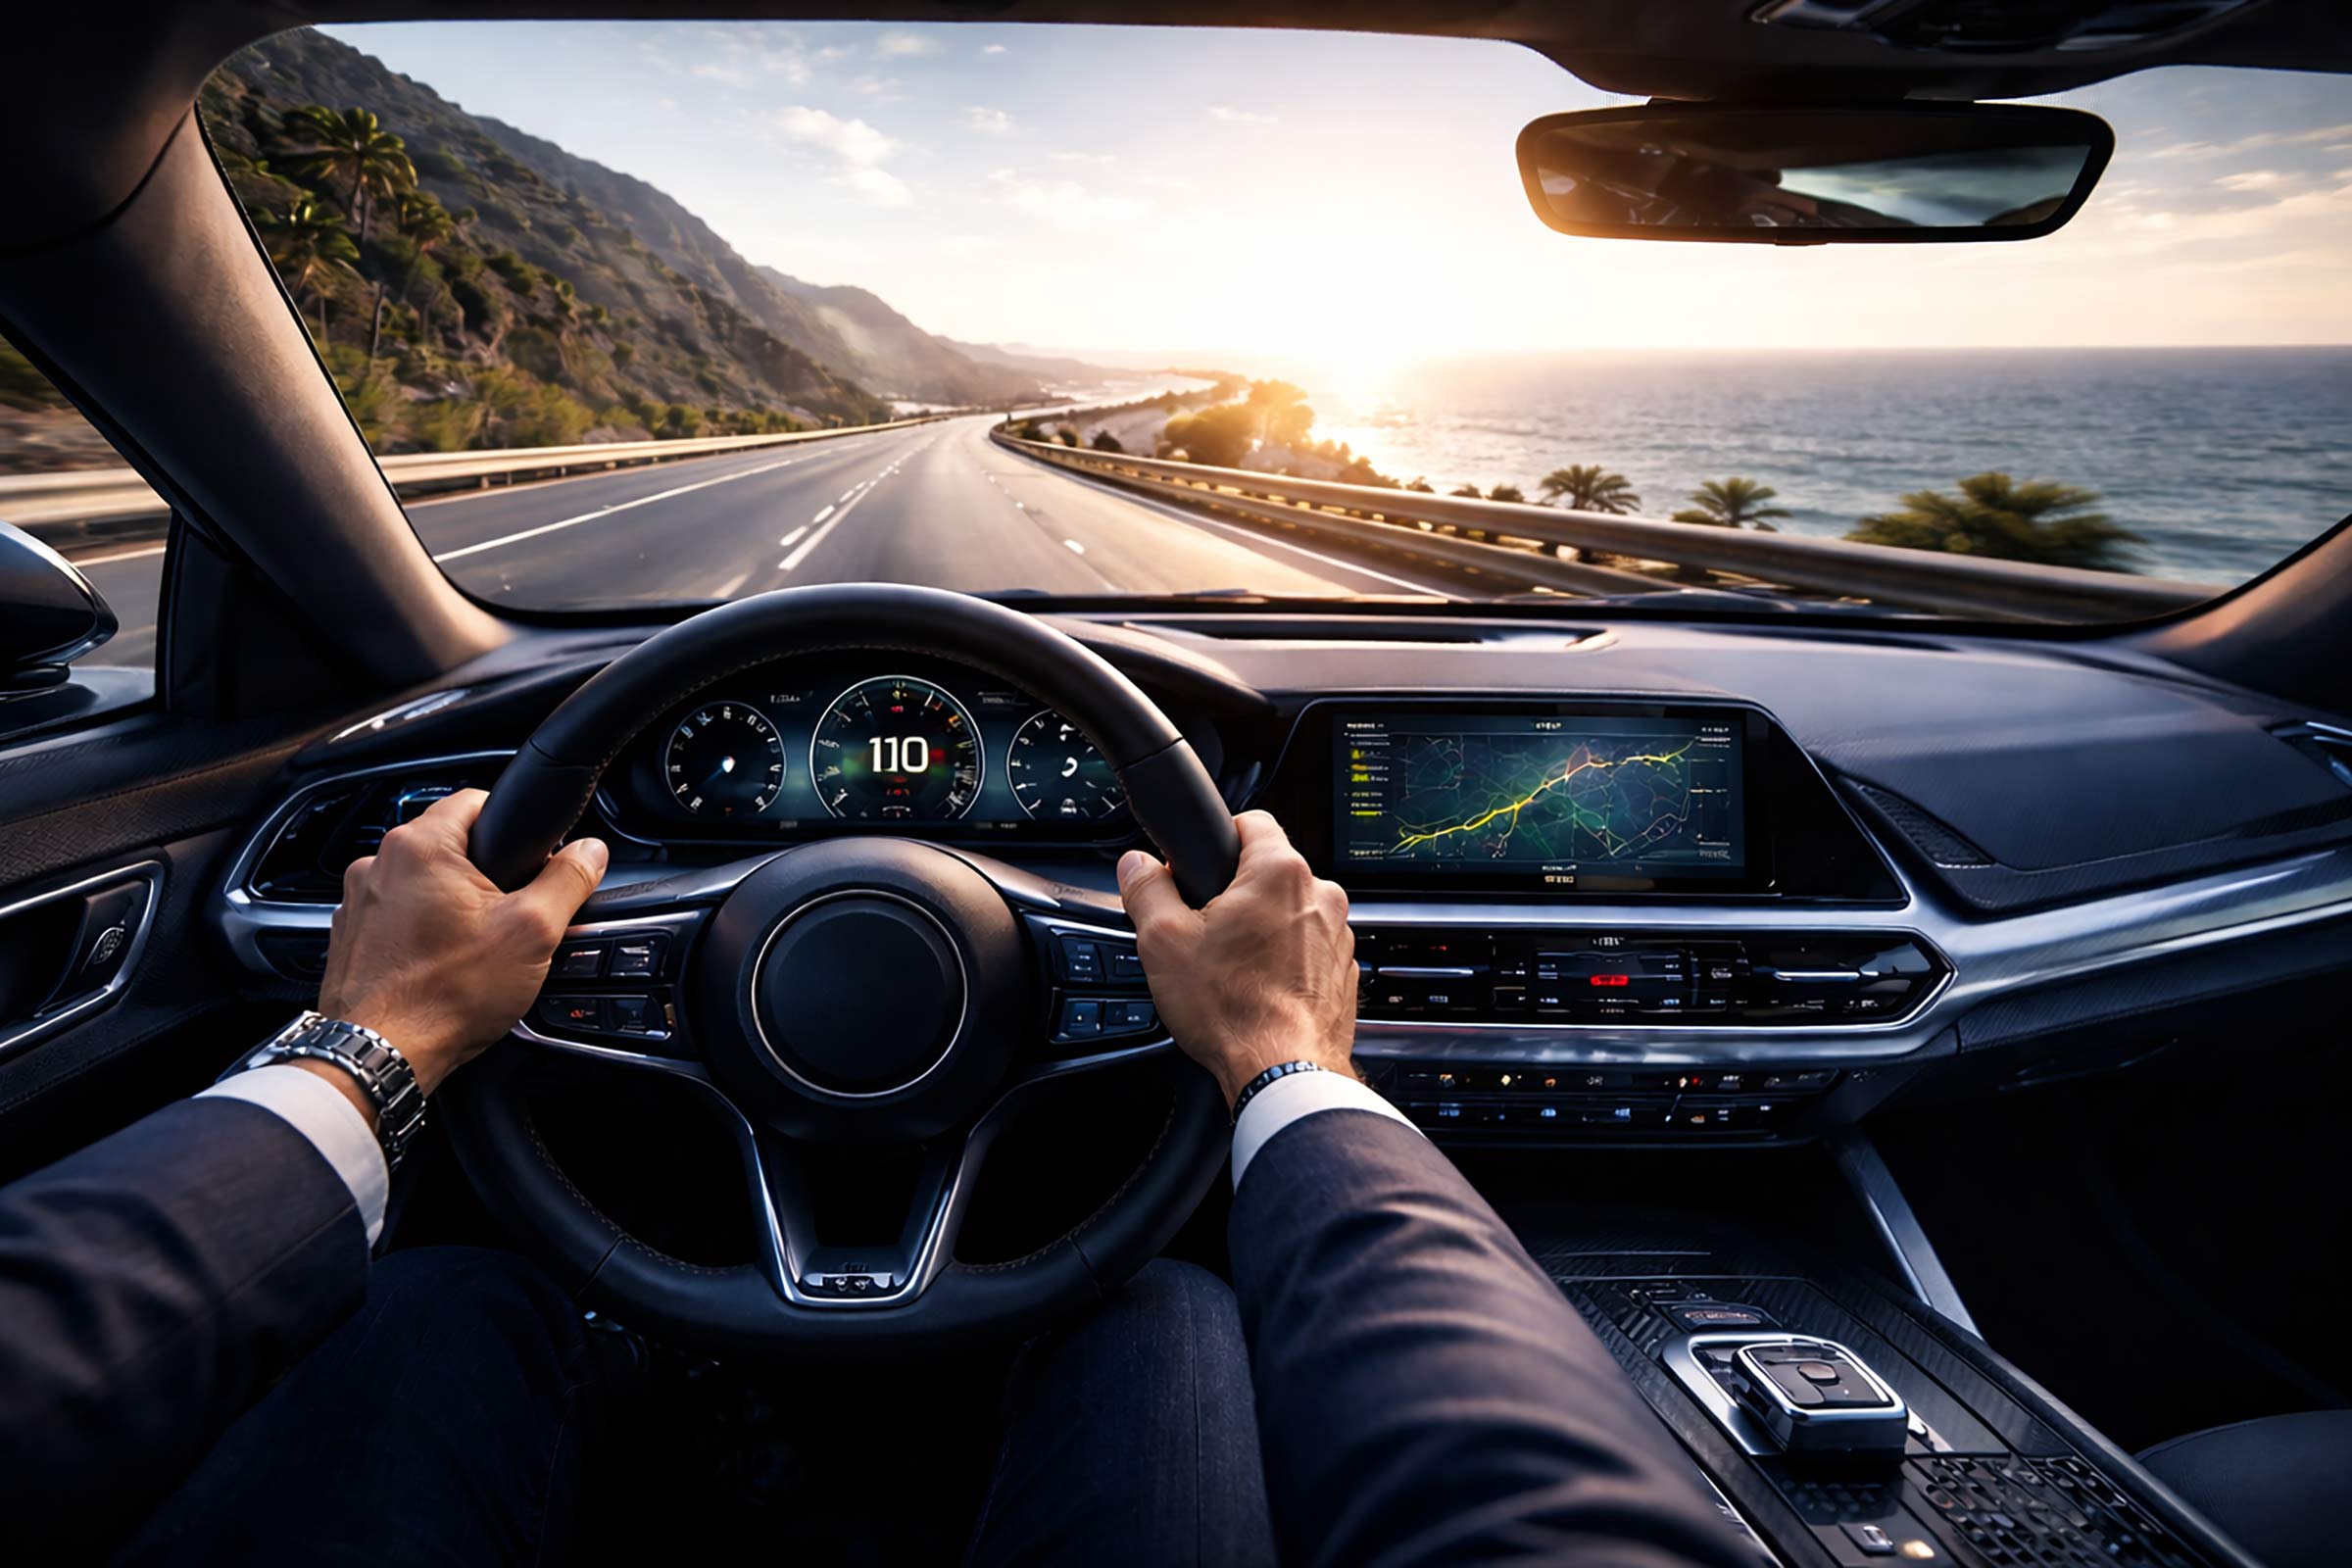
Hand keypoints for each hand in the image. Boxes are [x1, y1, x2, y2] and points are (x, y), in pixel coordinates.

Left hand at [315, 789, 606, 1098]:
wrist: (382, 1052)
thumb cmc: (444, 995)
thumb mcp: (532, 932)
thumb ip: (568, 880)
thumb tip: (590, 851)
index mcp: (421, 846)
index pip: (477, 800)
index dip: (514, 826)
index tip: (531, 857)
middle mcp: (377, 864)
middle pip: (449, 845)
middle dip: (483, 874)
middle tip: (509, 916)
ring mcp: (357, 902)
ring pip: (421, 884)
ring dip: (448, 905)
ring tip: (473, 948)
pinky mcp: (349, 938)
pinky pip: (395, 918)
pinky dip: (419, 933)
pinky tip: (441, 965)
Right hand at [1118, 810, 1357, 1109]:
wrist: (1283, 1071)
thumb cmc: (1232, 1009)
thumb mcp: (1162, 942)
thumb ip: (1146, 889)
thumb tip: (1137, 865)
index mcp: (1280, 872)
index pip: (1251, 821)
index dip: (1216, 839)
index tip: (1198, 870)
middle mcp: (1322, 896)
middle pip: (1269, 872)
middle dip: (1237, 894)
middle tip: (1206, 931)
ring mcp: (1339, 936)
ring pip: (1291, 913)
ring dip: (1264, 929)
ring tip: (1232, 968)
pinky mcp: (1343, 971)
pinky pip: (1309, 950)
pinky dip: (1286, 961)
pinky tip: (1259, 989)